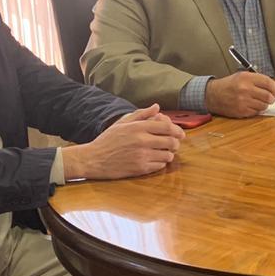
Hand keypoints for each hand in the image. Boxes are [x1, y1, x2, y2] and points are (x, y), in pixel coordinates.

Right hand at [61, 103, 183, 179]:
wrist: (93, 159)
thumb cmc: (108, 140)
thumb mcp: (122, 123)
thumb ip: (141, 114)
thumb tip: (157, 107)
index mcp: (138, 127)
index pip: (166, 126)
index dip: (177, 130)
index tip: (180, 134)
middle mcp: (141, 140)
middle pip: (171, 141)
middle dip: (176, 143)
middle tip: (174, 144)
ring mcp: (142, 155)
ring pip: (168, 155)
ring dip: (169, 154)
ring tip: (163, 153)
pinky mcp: (140, 168)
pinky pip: (160, 166)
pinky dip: (161, 163)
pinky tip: (154, 160)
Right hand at [204, 71, 274, 117]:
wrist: (213, 95)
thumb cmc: (229, 85)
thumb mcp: (242, 76)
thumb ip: (258, 80)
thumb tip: (274, 88)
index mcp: (246, 78)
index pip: (268, 82)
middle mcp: (245, 89)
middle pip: (268, 96)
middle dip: (272, 98)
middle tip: (270, 98)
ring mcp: (243, 101)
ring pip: (264, 105)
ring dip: (264, 104)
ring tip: (258, 101)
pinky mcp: (241, 111)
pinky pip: (257, 112)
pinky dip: (256, 110)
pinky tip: (251, 105)